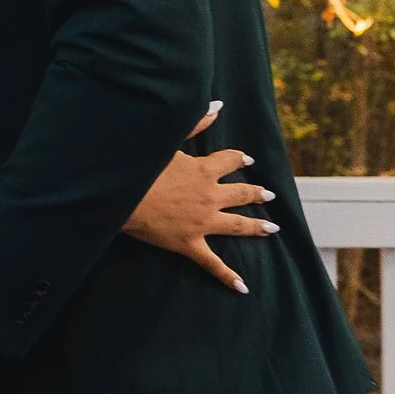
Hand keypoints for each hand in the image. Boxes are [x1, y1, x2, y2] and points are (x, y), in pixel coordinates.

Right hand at [122, 101, 276, 293]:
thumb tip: (217, 107)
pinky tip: (243, 287)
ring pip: (238, 225)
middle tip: (269, 194)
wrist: (122, 198)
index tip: (247, 159)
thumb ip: (194, 123)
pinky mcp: (190, 244)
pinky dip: (228, 276)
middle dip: (257, 193)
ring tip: (272, 229)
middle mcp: (210, 197)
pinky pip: (213, 263)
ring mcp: (202, 223)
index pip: (231, 160)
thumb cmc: (142, 169)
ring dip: (257, 226)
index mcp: (204, 170)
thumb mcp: (168, 142)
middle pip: (242, 193)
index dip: (240, 158)